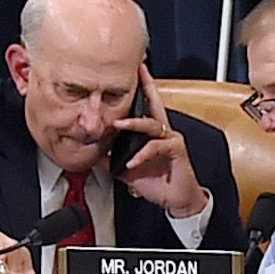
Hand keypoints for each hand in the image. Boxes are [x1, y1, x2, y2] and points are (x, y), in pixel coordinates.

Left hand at [117, 84, 200, 214]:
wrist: (178, 200)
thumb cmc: (160, 183)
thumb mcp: (130, 171)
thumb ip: (114, 160)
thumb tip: (96, 155)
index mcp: (153, 135)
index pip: (146, 107)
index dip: (142, 89)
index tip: (134, 73)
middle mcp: (164, 133)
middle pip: (155, 104)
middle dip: (147, 86)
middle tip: (138, 73)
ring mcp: (171, 140)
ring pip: (152, 124)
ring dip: (133, 124)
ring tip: (119, 124)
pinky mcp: (177, 152)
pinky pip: (156, 147)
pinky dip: (142, 155)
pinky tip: (133, 162)